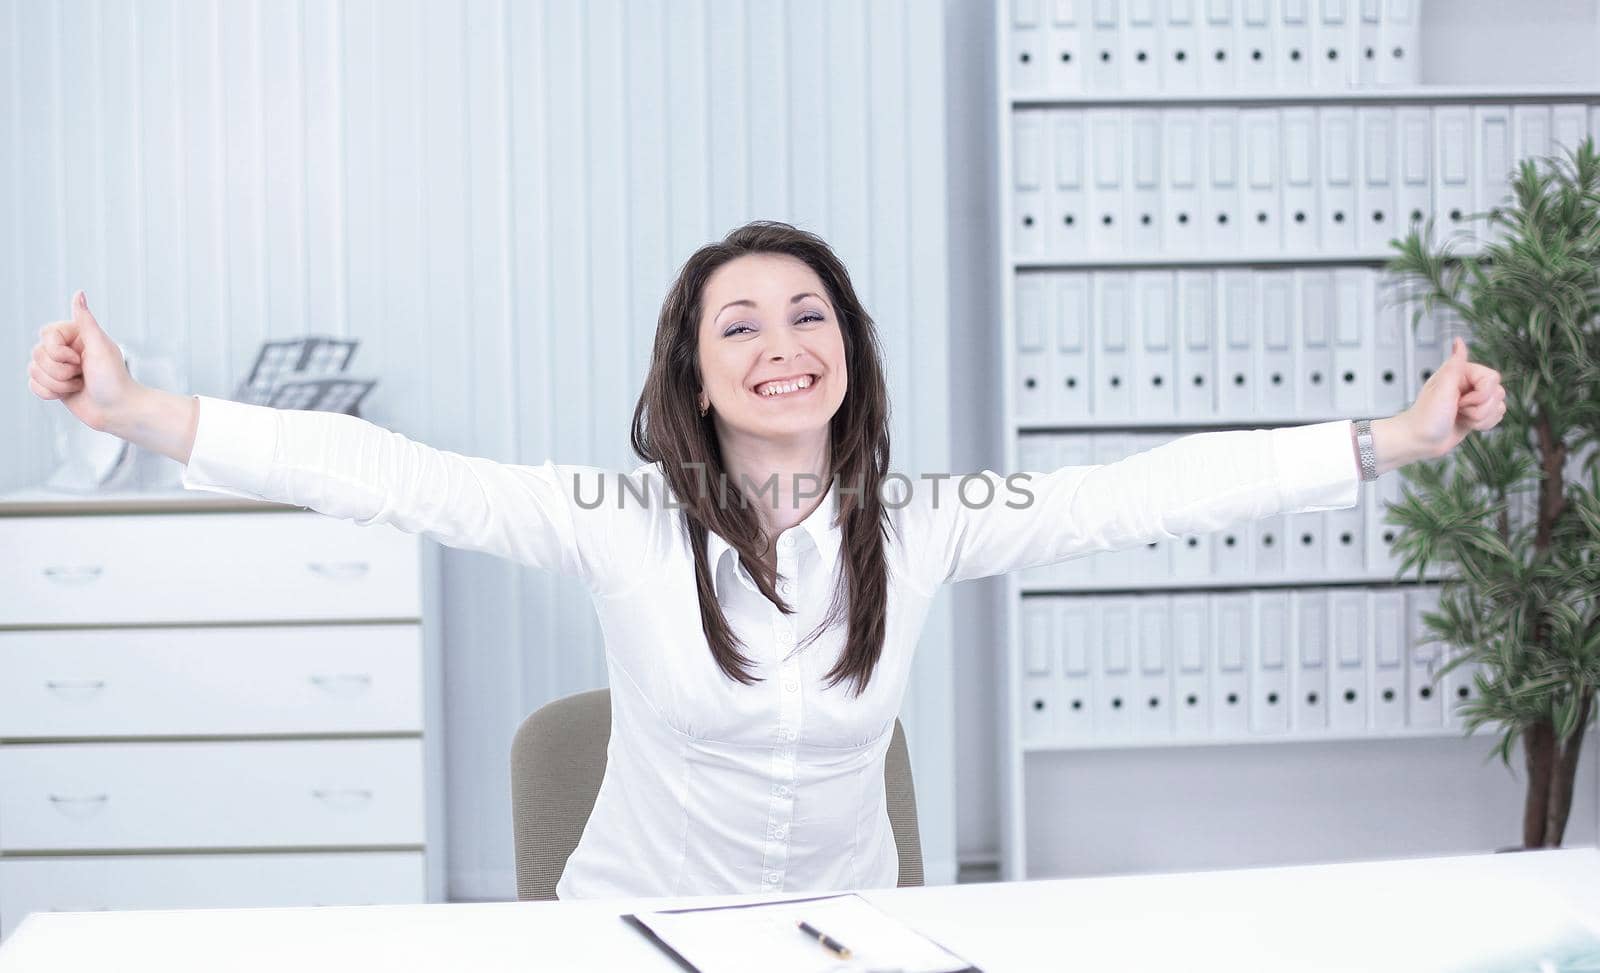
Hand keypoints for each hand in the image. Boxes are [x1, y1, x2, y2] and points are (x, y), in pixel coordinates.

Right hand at [27, 291, 139, 432]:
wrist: (118, 411)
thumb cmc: (114, 379)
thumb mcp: (100, 347)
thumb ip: (85, 321)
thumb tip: (78, 293)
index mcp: (76, 334)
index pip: (46, 334)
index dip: (58, 351)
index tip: (80, 360)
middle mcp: (65, 348)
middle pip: (37, 354)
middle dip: (60, 371)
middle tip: (83, 374)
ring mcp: (58, 367)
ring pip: (34, 371)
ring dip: (58, 384)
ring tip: (80, 385)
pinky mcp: (53, 384)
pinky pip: (33, 385)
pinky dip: (51, 393)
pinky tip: (70, 393)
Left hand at [1402, 336, 1505, 457]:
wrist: (1420, 441)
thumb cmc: (1426, 416)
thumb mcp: (1441, 389)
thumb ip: (1455, 365)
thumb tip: (1459, 341)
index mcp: (1461, 372)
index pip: (1492, 378)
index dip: (1481, 394)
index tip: (1460, 401)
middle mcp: (1470, 384)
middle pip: (1498, 393)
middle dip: (1480, 409)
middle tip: (1457, 410)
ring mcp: (1474, 399)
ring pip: (1499, 406)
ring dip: (1481, 418)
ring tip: (1460, 417)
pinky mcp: (1477, 413)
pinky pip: (1497, 416)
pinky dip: (1484, 424)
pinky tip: (1466, 424)